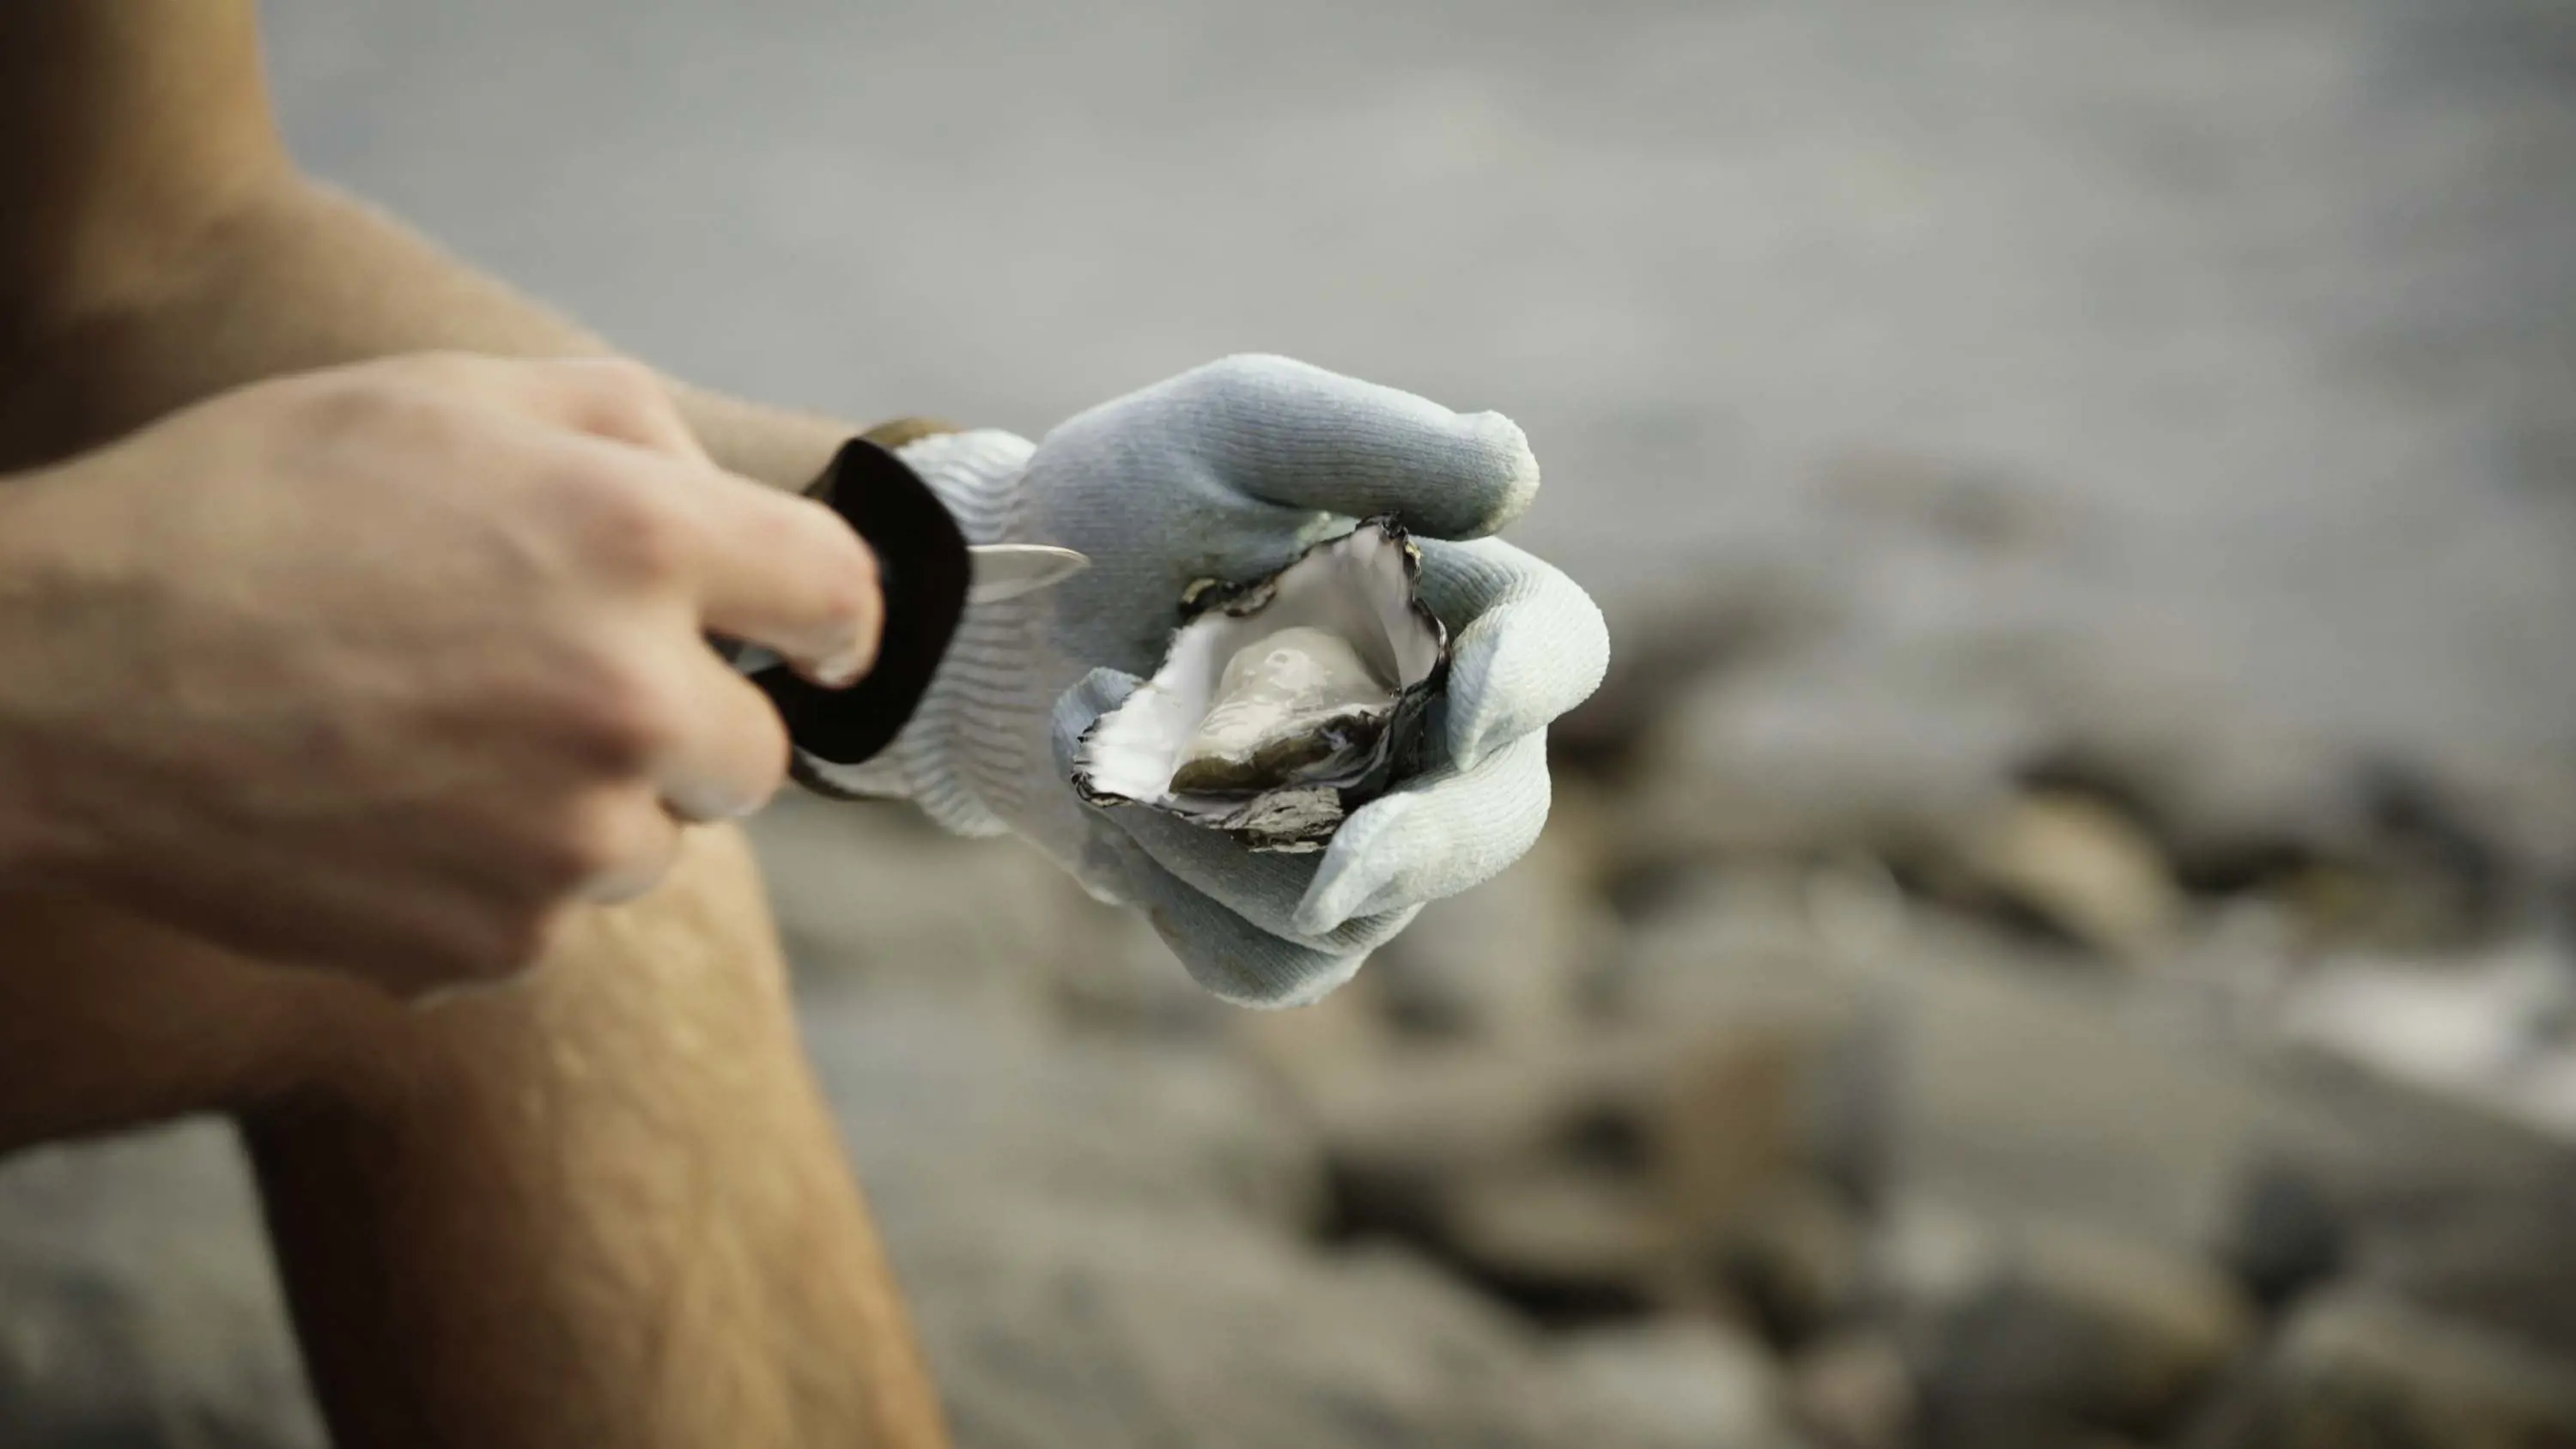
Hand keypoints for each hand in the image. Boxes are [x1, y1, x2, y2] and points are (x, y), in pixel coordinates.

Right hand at [0, 353, 879, 995]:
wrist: (53, 676)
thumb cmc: (249, 504)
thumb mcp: (450, 390)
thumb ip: (634, 433)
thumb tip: (738, 512)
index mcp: (641, 541)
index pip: (843, 598)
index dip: (831, 618)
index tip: (806, 639)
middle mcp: (631, 701)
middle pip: (759, 756)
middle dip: (685, 723)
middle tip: (556, 683)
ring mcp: (567, 843)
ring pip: (655, 847)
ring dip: (587, 808)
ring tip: (438, 742)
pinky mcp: (494, 947)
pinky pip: (550, 922)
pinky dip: (491, 883)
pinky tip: (384, 813)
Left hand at [827, 356, 1608, 1004]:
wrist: (994, 607)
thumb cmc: (1132, 498)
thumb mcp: (1238, 429)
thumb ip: (1375, 438)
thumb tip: (1511, 470)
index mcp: (1456, 607)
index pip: (1556, 648)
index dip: (1529, 683)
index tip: (1469, 702)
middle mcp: (1431, 736)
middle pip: (1497, 819)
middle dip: (1422, 846)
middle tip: (1341, 870)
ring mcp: (1361, 837)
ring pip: (1356, 906)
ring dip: (1215, 839)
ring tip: (1109, 723)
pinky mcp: (1272, 915)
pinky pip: (1270, 964)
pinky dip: (1178, 895)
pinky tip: (1116, 806)